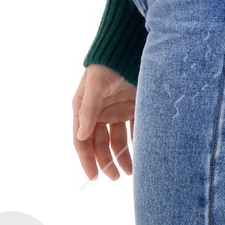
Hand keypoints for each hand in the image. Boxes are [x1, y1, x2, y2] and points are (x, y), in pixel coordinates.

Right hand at [73, 64, 136, 180]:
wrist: (129, 48)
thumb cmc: (107, 64)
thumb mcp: (95, 86)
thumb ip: (88, 110)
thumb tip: (80, 136)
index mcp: (83, 109)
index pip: (82, 140)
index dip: (87, 160)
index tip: (94, 177)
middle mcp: (98, 113)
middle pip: (100, 145)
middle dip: (107, 162)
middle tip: (116, 177)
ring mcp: (115, 112)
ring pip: (117, 141)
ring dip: (123, 157)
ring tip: (131, 171)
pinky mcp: (132, 109)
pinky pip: (133, 131)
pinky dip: (137, 143)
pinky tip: (143, 154)